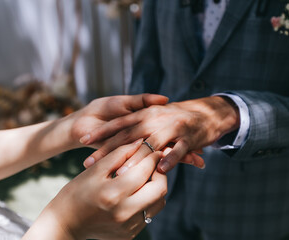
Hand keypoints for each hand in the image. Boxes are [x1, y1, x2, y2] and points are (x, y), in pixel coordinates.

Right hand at [24, 139, 166, 239]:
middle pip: (159, 189)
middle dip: (160, 173)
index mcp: (113, 194)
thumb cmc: (76, 192)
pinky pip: (148, 214)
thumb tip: (140, 142)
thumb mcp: (94, 170)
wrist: (64, 223)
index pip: (144, 171)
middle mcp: (124, 213)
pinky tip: (137, 192)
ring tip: (145, 177)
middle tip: (153, 163)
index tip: (154, 148)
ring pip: (158, 203)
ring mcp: (128, 227)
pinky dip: (147, 200)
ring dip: (156, 187)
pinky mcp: (129, 234)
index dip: (152, 157)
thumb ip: (118, 154)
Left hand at [82, 96, 239, 172]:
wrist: (206, 113)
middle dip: (107, 149)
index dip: (100, 131)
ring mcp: (171, 128)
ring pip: (150, 144)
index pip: (118, 123)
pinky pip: (178, 149)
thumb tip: (117, 135)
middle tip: (89, 163)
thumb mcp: (154, 115)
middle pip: (127, 135)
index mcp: (144, 114)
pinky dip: (170, 158)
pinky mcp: (188, 137)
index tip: (82, 139)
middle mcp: (154, 119)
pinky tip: (160, 170)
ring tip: (119, 172)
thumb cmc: (175, 117)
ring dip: (135, 159)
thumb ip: (136, 122)